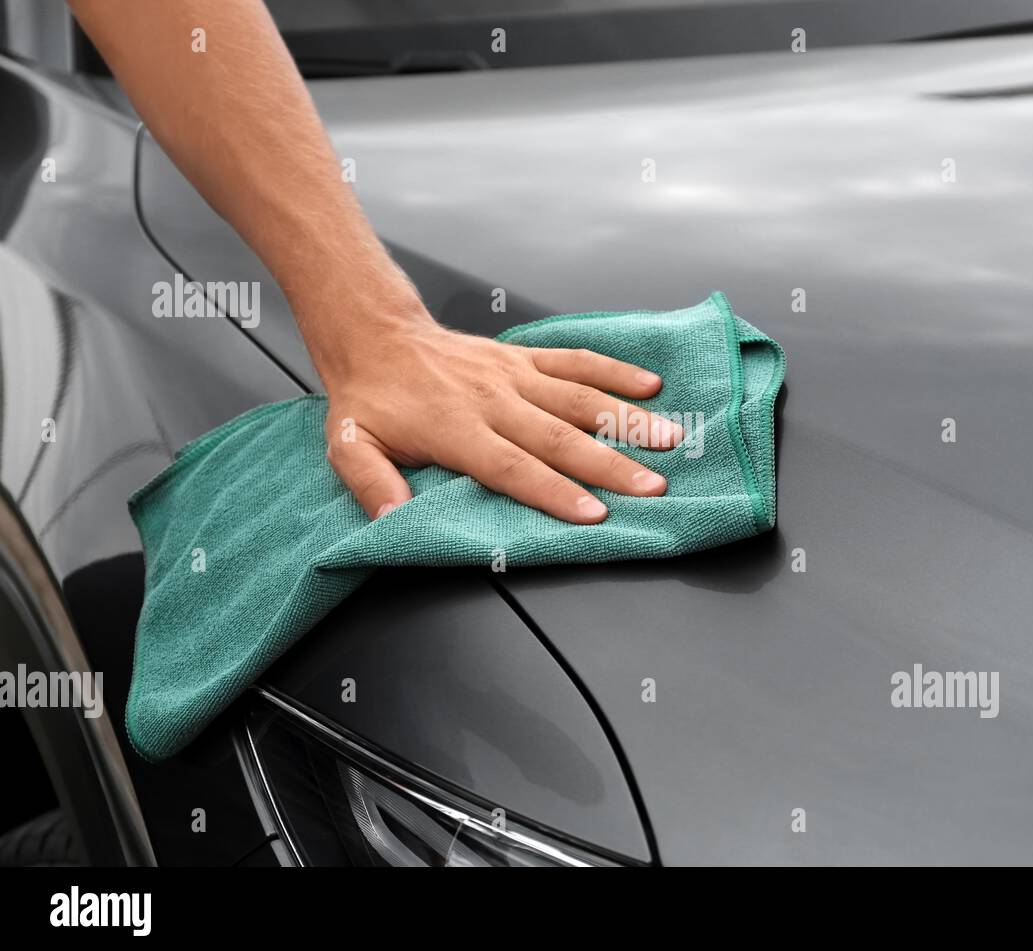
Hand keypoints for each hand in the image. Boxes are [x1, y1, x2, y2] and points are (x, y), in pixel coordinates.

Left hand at [318, 305, 682, 522]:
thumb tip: (394, 521)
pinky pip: (575, 361)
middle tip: (651, 487)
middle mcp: (493, 400)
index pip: (513, 467)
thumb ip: (373, 486)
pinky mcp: (524, 358)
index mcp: (456, 429)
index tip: (593, 513)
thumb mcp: (352, 449)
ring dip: (627, 419)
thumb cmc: (371, 400)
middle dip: (611, 464)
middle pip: (559, 437)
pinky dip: (615, 370)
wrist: (376, 336)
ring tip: (668, 438)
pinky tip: (649, 385)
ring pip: (579, 398)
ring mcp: (514, 375)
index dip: (554, 492)